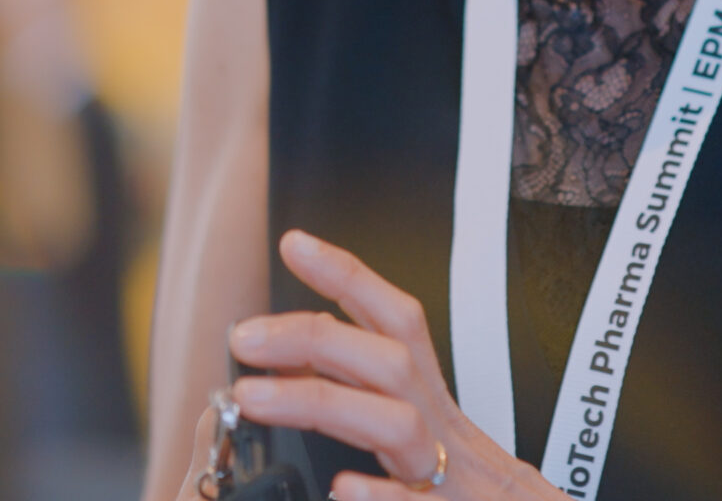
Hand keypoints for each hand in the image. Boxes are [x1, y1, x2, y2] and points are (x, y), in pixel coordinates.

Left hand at [228, 230, 564, 500]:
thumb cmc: (477, 498)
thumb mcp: (431, 442)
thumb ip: (370, 404)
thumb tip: (295, 369)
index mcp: (434, 408)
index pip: (397, 324)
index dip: (348, 278)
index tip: (296, 245)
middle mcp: (447, 434)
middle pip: (389, 361)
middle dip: (313, 336)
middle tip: (244, 336)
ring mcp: (457, 481)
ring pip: (399, 424)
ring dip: (320, 400)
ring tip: (254, 398)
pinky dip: (386, 495)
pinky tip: (344, 488)